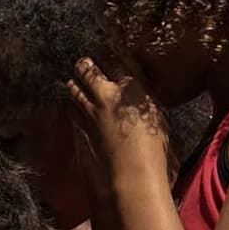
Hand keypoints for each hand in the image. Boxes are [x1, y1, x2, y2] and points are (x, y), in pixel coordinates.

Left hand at [66, 57, 167, 175]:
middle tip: (83, 62)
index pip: (116, 62)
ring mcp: (90, 114)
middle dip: (84, 65)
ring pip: (73, 90)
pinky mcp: (81, 130)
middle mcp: (107, 97)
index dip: (110, 57)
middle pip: (87, 71)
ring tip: (72, 81)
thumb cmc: (154, 148)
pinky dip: (72, 107)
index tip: (107, 55)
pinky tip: (73, 107)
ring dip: (73, 85)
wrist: (133, 174)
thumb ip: (142, 99)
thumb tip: (135, 91)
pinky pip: (72, 111)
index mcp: (132, 89)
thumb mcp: (156, 117)